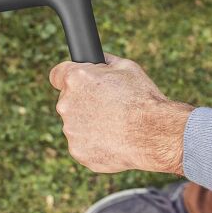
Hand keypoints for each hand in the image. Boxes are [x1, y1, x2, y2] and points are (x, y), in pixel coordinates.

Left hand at [49, 54, 192, 173]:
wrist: (154, 134)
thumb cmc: (143, 98)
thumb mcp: (126, 67)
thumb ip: (103, 62)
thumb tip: (97, 60)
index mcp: (75, 79)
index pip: (57, 74)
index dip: (68, 77)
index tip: (78, 84)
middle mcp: (66, 104)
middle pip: (68, 101)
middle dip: (84, 102)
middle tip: (109, 107)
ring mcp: (70, 130)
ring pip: (76, 124)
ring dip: (90, 124)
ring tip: (116, 125)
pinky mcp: (78, 152)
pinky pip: (83, 144)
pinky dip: (95, 143)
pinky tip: (115, 140)